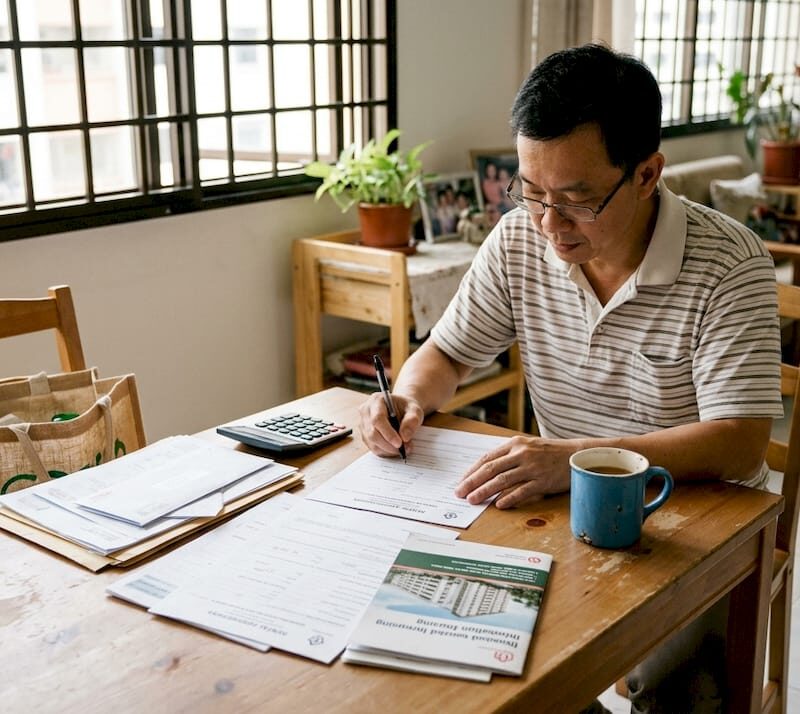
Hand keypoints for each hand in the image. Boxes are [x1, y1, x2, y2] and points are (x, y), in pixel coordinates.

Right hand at [358, 392, 424, 456]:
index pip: (377, 419)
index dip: (388, 433)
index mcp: (376, 400)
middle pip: (372, 433)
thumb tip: (405, 437)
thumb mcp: (415, 410)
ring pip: (372, 443)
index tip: (400, 443)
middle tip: (404, 449)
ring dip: (388, 450)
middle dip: (389, 445)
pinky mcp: (365, 435)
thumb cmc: (407, 407)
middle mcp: (366, 411)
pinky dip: (385, 451)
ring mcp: (363, 424)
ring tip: (404, 448)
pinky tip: (396, 448)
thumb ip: (412, 420)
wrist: (402, 409)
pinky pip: (373, 447)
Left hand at [454, 435, 581, 508]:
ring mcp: (532, 467)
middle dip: (472, 482)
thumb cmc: (550, 454)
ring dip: (485, 491)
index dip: (472, 471)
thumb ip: (509, 457)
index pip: (487, 458)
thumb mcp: (528, 448)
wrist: (578, 455)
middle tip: (460, 493)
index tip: (461, 482)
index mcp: (515, 444)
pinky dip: (509, 498)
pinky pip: (522, 490)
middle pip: (490, 469)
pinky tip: (498, 504)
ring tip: (473, 500)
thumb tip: (486, 472)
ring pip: (502, 480)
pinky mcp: (543, 480)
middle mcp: (522, 453)